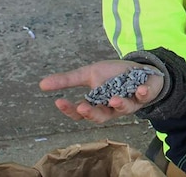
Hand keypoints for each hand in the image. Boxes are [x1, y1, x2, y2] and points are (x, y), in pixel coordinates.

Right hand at [39, 60, 163, 123]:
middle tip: (82, 107)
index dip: (70, 109)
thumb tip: (41, 84)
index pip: (80, 113)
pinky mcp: (144, 96)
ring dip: (119, 105)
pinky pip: (144, 97)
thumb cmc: (113, 75)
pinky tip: (140, 89)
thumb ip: (68, 80)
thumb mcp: (89, 73)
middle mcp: (112, 108)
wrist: (140, 69)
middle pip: (100, 117)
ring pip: (123, 110)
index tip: (59, 101)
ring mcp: (129, 103)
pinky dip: (143, 93)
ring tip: (113, 99)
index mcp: (97, 104)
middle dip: (92, 113)